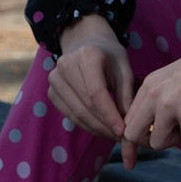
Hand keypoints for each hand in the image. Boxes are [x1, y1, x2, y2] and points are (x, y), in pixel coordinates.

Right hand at [46, 15, 134, 143]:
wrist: (86, 43)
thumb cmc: (109, 56)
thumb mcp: (124, 68)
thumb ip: (126, 94)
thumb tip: (129, 125)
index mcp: (87, 55)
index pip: (96, 92)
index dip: (109, 114)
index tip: (123, 131)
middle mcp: (66, 65)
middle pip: (85, 105)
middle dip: (105, 125)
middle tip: (122, 138)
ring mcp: (55, 78)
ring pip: (76, 113)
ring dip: (96, 129)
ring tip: (114, 136)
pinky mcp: (52, 91)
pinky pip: (69, 114)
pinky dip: (86, 125)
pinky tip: (101, 129)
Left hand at [120, 17, 180, 169]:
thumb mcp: (174, 81)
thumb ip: (160, 103)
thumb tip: (155, 134)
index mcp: (148, 86)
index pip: (127, 121)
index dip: (129, 144)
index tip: (130, 162)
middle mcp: (153, 94)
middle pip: (133, 135)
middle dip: (150, 144)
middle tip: (174, 138)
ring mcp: (169, 104)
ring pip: (159, 143)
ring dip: (179, 140)